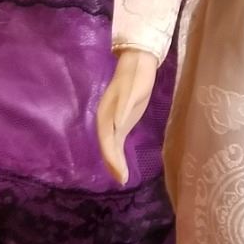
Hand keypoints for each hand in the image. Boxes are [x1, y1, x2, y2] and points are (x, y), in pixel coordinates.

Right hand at [96, 51, 157, 184]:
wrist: (137, 63)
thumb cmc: (135, 77)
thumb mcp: (132, 91)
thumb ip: (123, 108)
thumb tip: (116, 126)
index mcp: (106, 114)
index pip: (107, 141)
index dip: (112, 158)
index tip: (120, 173)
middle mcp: (106, 120)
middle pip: (107, 146)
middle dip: (113, 164)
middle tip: (122, 180)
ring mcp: (112, 121)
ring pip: (110, 146)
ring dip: (114, 162)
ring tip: (121, 178)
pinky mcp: (121, 121)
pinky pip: (116, 141)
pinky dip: (118, 153)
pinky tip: (121, 164)